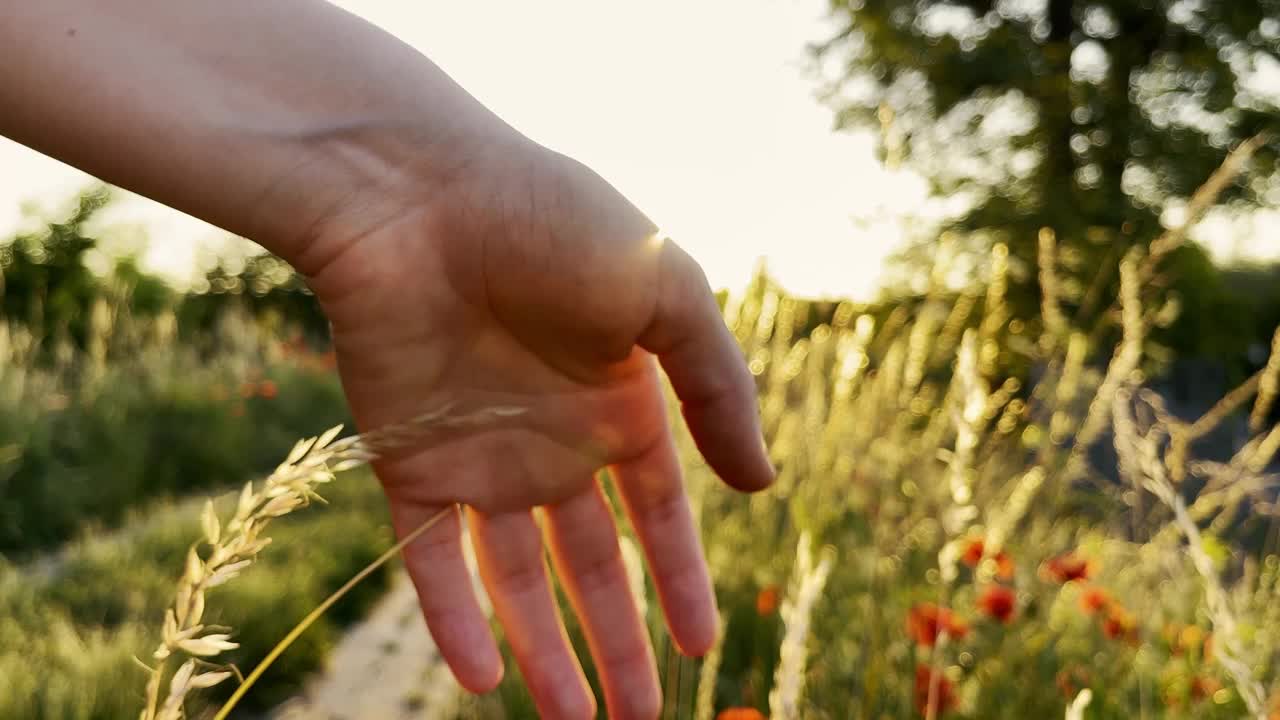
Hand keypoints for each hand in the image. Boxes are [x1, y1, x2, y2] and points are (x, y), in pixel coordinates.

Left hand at [305, 135, 774, 717]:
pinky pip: (428, 562)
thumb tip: (763, 485)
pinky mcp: (406, 464)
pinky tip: (481, 680)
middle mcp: (552, 443)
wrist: (415, 193)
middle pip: (592, 566)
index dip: (683, 581)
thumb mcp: (667, 291)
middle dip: (618, 643)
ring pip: (514, 581)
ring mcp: (478, 459)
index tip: (705, 648)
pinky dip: (451, 621)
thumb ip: (719, 386)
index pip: (658, 517)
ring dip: (542, 652)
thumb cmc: (551, 224)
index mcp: (617, 404)